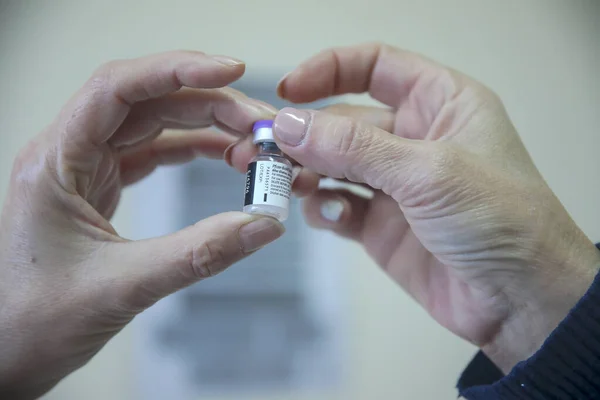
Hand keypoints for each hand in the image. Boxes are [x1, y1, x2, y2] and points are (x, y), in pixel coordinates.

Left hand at [0, 51, 283, 398]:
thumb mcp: (123, 286)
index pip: (118, 89)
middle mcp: (71, 154)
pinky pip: (155, 154)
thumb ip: (199, 253)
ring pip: (156, 126)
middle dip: (210, 106)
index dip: (177, 70)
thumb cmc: (33, 320)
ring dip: (207, 128)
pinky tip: (224, 159)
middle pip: (149, 104)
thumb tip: (262, 226)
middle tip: (261, 128)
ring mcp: (88, 170)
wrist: (9, 354)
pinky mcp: (104, 189)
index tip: (230, 71)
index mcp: (57, 161)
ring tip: (252, 147)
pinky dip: (194, 152)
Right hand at [228, 43, 599, 372]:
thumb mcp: (428, 172)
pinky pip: (340, 207)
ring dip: (307, 172)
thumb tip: (290, 125)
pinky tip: (329, 215)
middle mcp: (415, 139)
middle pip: (343, 121)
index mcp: (440, 104)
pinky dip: (326, 209)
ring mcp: (397, 185)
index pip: (375, 67)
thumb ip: (354, 148)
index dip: (329, 71)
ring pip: (335, 165)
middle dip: (305, 135)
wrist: (523, 303)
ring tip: (287, 184)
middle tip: (265, 151)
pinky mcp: (383, 226)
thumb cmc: (503, 222)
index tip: (288, 90)